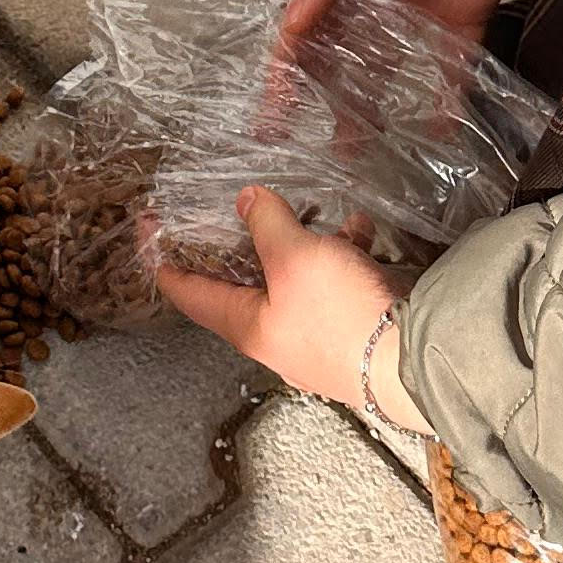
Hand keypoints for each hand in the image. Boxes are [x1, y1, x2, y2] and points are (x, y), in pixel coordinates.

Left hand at [156, 190, 428, 431]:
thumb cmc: (340, 312)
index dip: (165, 261)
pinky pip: (336, 286)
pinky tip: (360, 232)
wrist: (413, 362)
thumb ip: (267, 224)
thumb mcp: (295, 257)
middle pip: (244, 283)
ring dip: (302, 244)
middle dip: (243, 242)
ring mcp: (315, 337)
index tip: (149, 232)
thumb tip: (246, 200)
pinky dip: (343, 256)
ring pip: (295, 280)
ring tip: (314, 213)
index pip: (189, 294)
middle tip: (239, 209)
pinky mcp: (352, 332)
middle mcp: (275, 336)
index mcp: (246, 326)